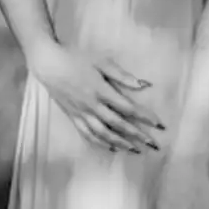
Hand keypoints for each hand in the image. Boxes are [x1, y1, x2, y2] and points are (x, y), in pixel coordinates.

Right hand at [28, 45, 164, 153]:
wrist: (49, 64)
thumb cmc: (75, 58)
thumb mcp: (100, 60)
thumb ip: (121, 74)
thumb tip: (143, 84)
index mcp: (101, 90)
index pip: (128, 108)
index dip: (145, 117)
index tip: (159, 125)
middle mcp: (92, 105)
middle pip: (118, 124)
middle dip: (138, 135)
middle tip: (153, 145)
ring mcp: (81, 113)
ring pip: (104, 133)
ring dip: (121, 143)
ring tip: (136, 150)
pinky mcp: (73, 117)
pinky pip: (87, 134)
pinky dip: (100, 143)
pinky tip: (111, 148)